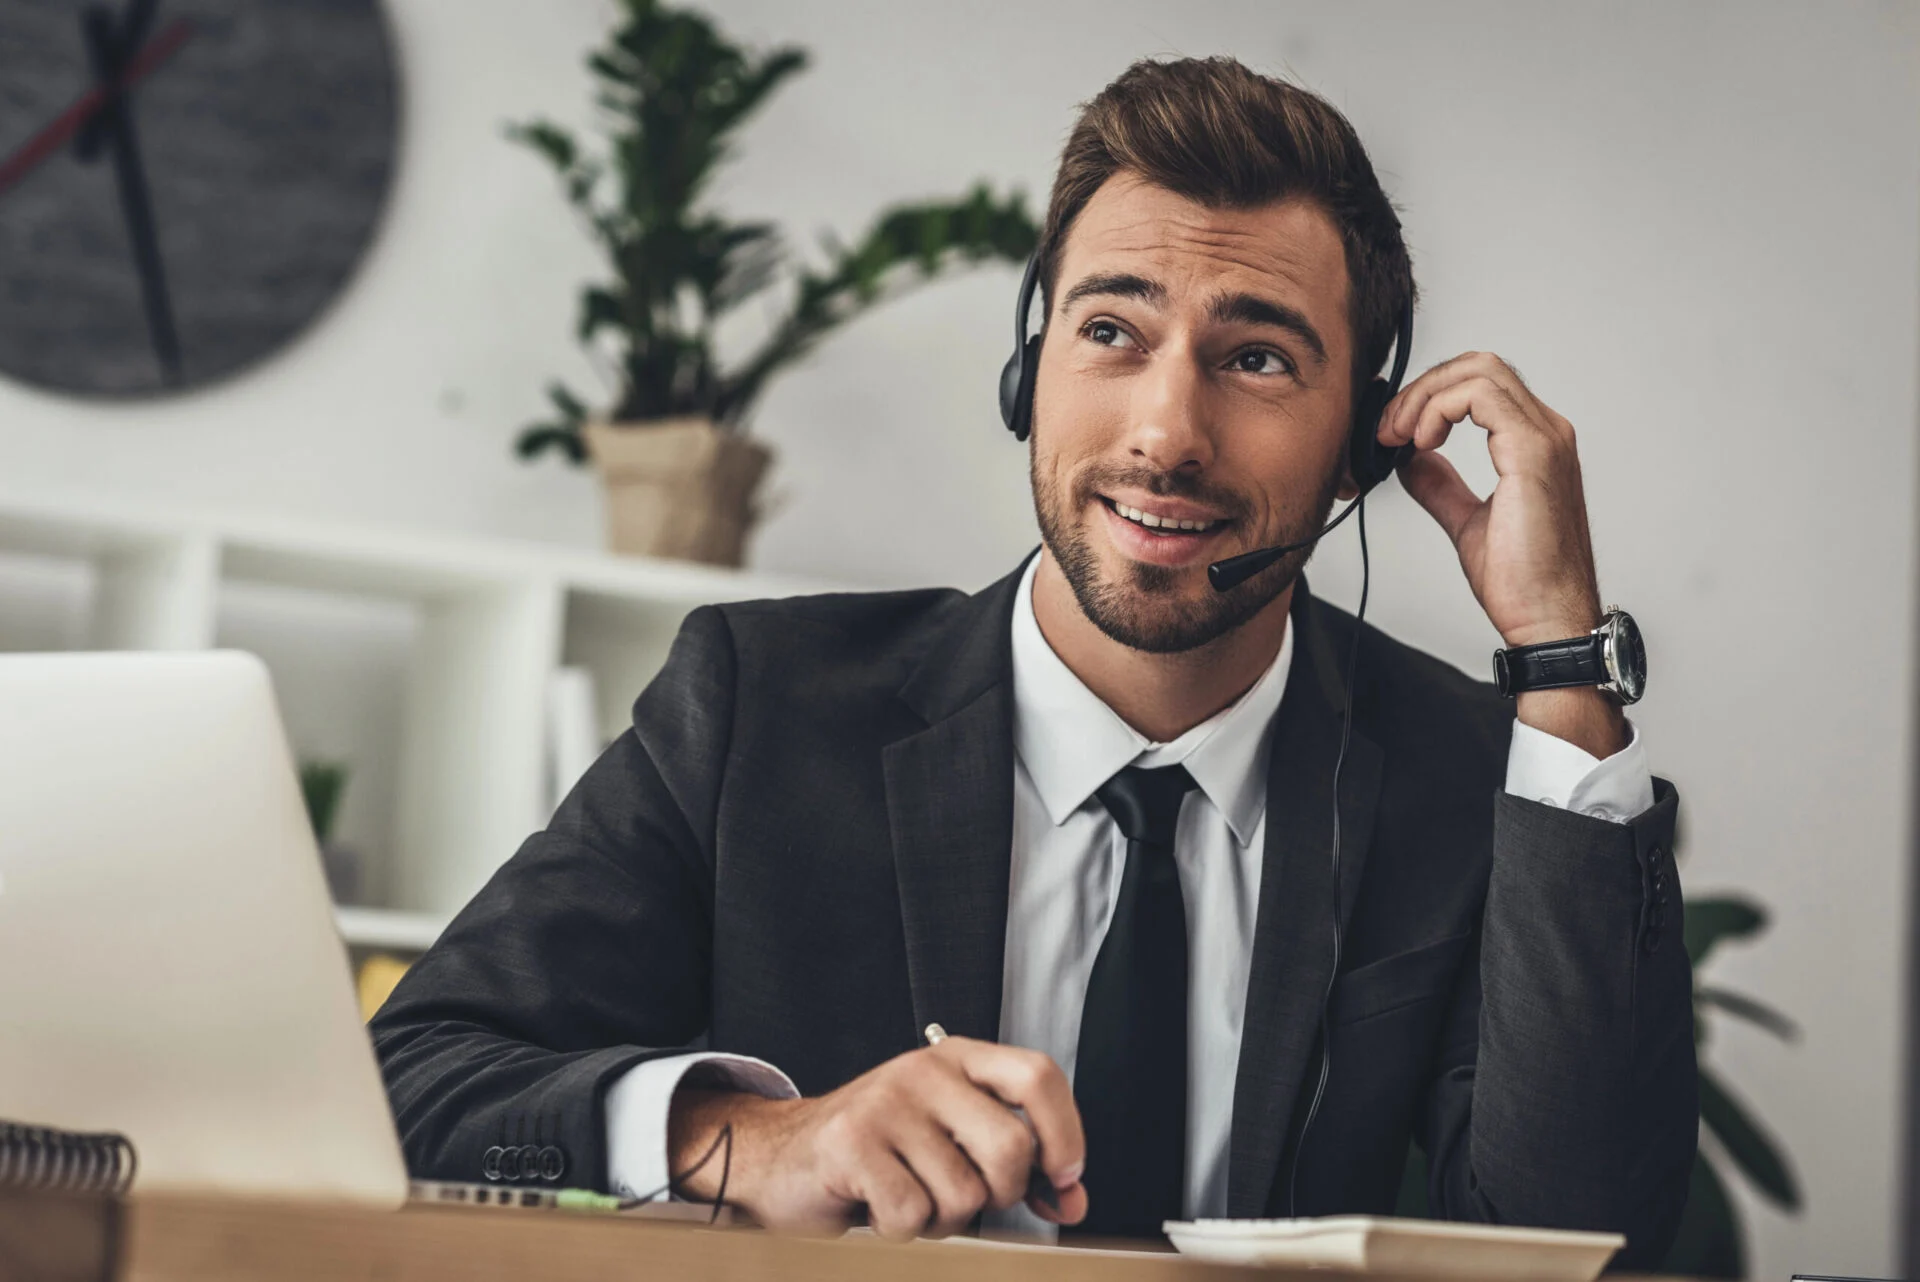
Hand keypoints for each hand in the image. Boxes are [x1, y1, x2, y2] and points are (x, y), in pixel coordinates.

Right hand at [667, 1037, 1087, 1239]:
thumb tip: (1073, 1200)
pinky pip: (913, 1214)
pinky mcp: (852, 1142)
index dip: (1066, 1132)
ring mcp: (887, 1103)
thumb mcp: (955, 1142)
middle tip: (964, 1195)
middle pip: (1010, 1147)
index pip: (1038, 1075)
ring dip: (943, 1219)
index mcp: (958, 1058)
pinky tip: (877, 1205)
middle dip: (999, 1194)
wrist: (786, 1157)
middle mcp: (925, 1070)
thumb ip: (1017, 1165)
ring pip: (963, 1194)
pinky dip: (901, 1230)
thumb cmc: (882, 1152)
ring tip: (909, 1196)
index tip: (1063, 1175)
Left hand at [1379, 351, 1625, 755]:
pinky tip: (1418, 443)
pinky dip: (1438, 409)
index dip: (1429, 398)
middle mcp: (1546, 431)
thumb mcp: (1466, 521)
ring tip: (1398, 436)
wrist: (1546, 619)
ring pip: (1478, 371)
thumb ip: (1441, 486)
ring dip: (1425, 397)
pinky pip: (1480, 395)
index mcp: (1533, 443)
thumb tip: (1412, 461)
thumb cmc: (1522, 583)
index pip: (1479, 385)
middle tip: (1388, 429)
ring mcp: (1545, 437)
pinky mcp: (1534, 451)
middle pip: (1478, 366)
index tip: (1392, 434)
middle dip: (1422, 389)